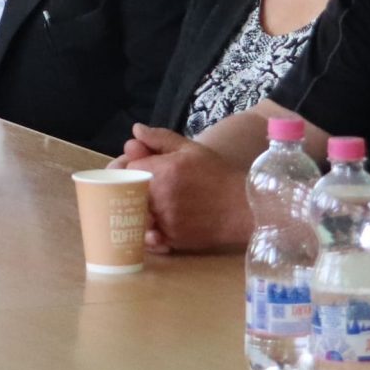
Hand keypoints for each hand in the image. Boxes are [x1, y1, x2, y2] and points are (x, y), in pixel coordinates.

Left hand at [129, 125, 250, 252]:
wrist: (244, 206)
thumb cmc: (217, 174)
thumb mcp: (191, 149)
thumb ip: (160, 138)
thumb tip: (136, 130)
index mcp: (159, 171)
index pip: (126, 169)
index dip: (131, 168)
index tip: (140, 170)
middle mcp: (158, 196)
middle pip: (125, 193)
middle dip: (131, 190)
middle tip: (142, 189)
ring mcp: (164, 219)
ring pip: (134, 216)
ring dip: (137, 212)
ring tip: (149, 208)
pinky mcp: (172, 238)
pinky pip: (148, 238)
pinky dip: (148, 234)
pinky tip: (156, 227)